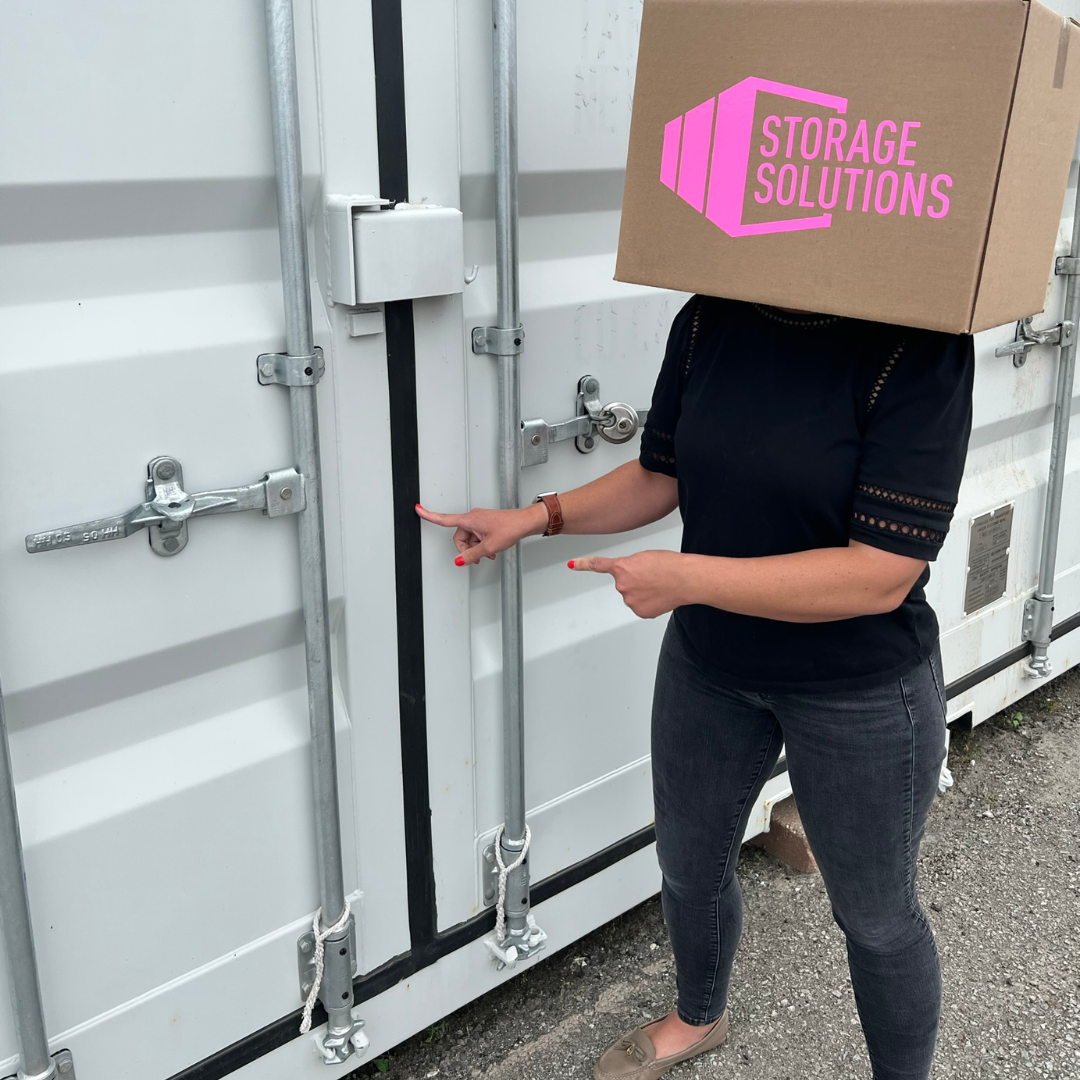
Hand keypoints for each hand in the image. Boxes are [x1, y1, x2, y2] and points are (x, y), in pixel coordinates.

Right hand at [415, 502, 544, 564]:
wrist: (524, 522)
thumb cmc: (510, 527)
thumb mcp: (489, 547)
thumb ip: (472, 555)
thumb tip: (459, 561)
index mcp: (469, 519)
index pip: (444, 519)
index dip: (429, 515)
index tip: (418, 509)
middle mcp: (472, 517)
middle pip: (459, 537)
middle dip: (467, 549)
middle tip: (478, 557)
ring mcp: (479, 520)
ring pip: (469, 539)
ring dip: (476, 548)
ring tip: (489, 553)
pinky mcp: (485, 523)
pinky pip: (477, 536)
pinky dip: (481, 544)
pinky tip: (490, 550)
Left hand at [569, 550, 687, 618]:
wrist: (685, 578)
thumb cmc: (669, 564)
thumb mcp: (644, 557)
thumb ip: (630, 567)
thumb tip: (630, 578)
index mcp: (621, 567)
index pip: (598, 565)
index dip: (583, 564)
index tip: (572, 564)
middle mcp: (621, 585)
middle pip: (624, 584)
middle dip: (635, 581)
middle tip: (652, 576)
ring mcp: (630, 600)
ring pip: (633, 596)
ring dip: (643, 592)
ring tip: (659, 585)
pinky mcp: (640, 612)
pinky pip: (641, 607)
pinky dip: (650, 603)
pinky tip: (660, 596)